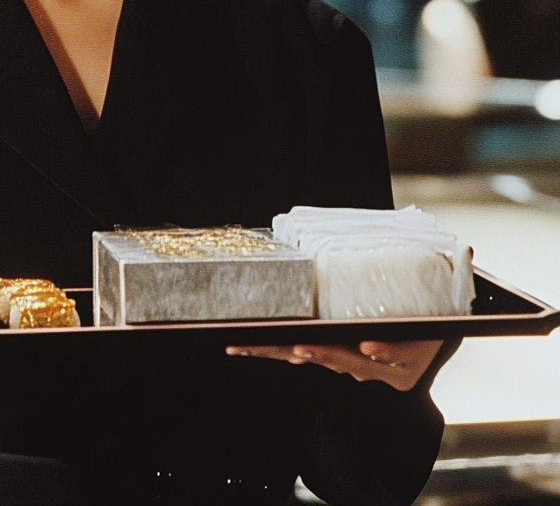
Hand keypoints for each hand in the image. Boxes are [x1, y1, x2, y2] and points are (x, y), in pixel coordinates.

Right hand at [223, 339, 443, 391]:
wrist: (446, 321)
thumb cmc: (394, 315)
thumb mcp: (358, 318)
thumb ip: (328, 323)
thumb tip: (292, 324)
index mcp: (339, 354)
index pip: (294, 352)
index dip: (265, 350)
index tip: (236, 346)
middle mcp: (356, 365)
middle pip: (313, 358)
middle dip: (283, 352)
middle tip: (253, 347)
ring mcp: (384, 367)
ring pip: (349, 360)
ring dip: (326, 354)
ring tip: (303, 347)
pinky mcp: (413, 360)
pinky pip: (395, 354)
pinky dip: (381, 351)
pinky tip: (367, 347)